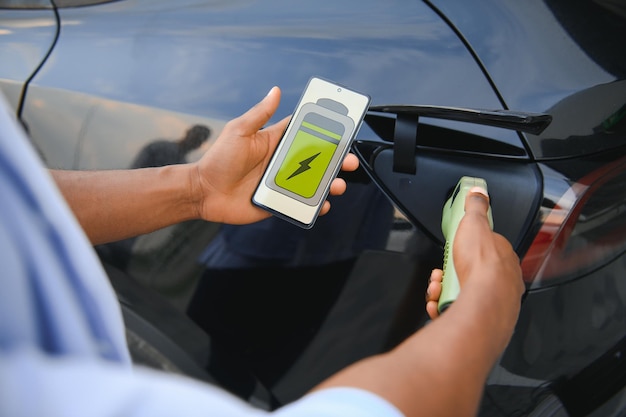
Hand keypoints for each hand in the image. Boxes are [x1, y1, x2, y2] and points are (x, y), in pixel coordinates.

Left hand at [190, 86, 358, 224]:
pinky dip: (314, 206)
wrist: (204, 192)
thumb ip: (260, 114)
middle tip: (349, 160)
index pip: (305, 133)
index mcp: (275, 143)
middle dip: (336, 160)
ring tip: (337, 185)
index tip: (342, 129)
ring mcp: (282, 183)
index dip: (325, 130)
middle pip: (316, 160)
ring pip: (313, 183)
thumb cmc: (218, 159)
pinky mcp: (278, 202)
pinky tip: (322, 205)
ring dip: (330, 183)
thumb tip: (275, 90)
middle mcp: (282, 162)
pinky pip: (301, 204)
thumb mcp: (239, 132)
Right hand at [425, 187, 524, 319]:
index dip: (465, 247)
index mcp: (504, 256)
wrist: (483, 304)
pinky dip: (444, 305)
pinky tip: (439, 302)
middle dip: (449, 271)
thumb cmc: (483, 268)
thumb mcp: (475, 224)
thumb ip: (476, 207)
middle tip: (441, 271)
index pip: (485, 247)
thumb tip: (477, 192)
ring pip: (462, 290)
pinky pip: (458, 309)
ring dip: (443, 287)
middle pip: (469, 271)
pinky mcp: (480, 316)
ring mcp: (492, 299)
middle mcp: (502, 279)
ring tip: (438, 286)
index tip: (454, 247)